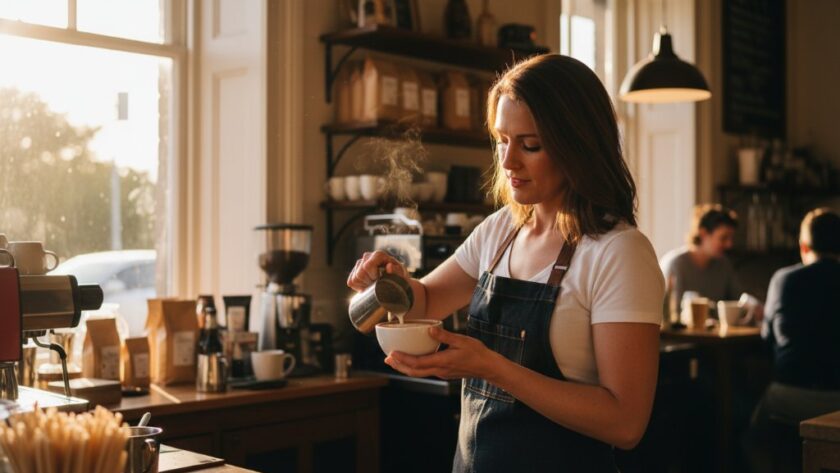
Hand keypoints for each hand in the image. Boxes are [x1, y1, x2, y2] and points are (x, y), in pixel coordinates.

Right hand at [347, 250, 406, 291]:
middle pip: (360, 273)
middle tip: (378, 283)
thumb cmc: (399, 279)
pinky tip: (368, 286)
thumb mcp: (401, 276)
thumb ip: (397, 271)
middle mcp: (367, 256)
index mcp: (379, 255)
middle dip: (369, 281)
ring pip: (355, 278)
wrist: (395, 284)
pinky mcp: (354, 272)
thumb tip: (389, 266)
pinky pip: (351, 282)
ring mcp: (359, 264)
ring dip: (365, 284)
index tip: (379, 279)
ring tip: (374, 284)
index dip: (372, 275)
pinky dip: (359, 287)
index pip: (368, 265)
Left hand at [385, 326, 499, 379]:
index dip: (403, 359)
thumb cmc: (477, 352)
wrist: (488, 367)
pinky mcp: (444, 373)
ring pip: (419, 373)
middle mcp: (439, 370)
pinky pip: (425, 371)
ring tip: (394, 361)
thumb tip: (429, 329)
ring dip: (405, 367)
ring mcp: (441, 373)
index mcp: (442, 361)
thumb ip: (444, 336)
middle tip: (387, 359)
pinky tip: (412, 360)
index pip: (417, 363)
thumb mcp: (461, 340)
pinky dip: (415, 367)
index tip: (391, 353)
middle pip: (414, 372)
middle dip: (399, 366)